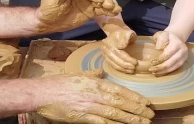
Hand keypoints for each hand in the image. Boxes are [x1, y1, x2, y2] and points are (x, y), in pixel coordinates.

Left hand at [35, 0, 120, 33]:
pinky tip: (115, 13)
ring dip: (108, 5)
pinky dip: (108, 12)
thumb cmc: (48, 9)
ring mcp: (87, 4)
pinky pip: (100, 11)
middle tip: (110, 5)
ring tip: (117, 9)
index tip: (98, 0)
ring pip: (100, 2)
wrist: (48, 22)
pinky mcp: (89, 12)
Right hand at [35, 73, 153, 123]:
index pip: (120, 90)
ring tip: (144, 122)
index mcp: (95, 83)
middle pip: (121, 103)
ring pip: (115, 114)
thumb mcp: (78, 74)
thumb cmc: (59, 83)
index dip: (135, 97)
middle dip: (137, 109)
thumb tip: (101, 73)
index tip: (146, 102)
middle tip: (151, 114)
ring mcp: (90, 107)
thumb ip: (92, 75)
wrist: (42, 93)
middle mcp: (95, 94)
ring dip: (131, 119)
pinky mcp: (83, 118)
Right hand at [101, 26, 137, 73]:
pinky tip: (127, 70)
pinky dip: (121, 69)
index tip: (135, 62)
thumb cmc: (123, 33)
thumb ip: (125, 37)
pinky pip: (113, 66)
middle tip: (134, 68)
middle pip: (116, 60)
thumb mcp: (126, 32)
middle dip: (126, 65)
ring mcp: (105, 55)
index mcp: (109, 43)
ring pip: (114, 65)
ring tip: (132, 70)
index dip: (127, 59)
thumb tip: (121, 47)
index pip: (119, 53)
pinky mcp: (107, 59)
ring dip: (123, 69)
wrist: (117, 33)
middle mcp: (105, 49)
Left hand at [149, 31, 187, 75]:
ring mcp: (184, 57)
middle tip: (151, 69)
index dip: (160, 59)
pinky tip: (160, 72)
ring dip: (164, 71)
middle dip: (161, 67)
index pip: (168, 53)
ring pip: (174, 67)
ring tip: (155, 72)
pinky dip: (167, 71)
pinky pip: (175, 68)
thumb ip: (160, 40)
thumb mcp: (162, 34)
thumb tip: (158, 49)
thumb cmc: (167, 36)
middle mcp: (183, 50)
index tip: (152, 62)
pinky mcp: (183, 61)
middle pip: (171, 62)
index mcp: (177, 43)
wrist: (176, 37)